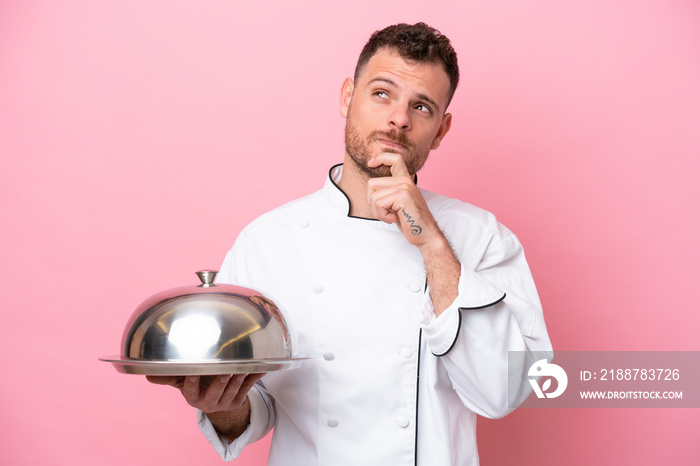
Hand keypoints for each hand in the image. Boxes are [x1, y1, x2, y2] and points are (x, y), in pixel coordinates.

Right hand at [146, 373, 264, 413]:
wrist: (215, 400)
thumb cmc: (197, 385)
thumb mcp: (182, 382)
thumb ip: (169, 376)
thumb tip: (145, 373)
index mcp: (193, 398)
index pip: (190, 391)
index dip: (192, 382)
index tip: (193, 372)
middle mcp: (209, 403)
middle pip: (215, 394)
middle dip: (220, 383)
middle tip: (225, 371)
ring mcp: (225, 403)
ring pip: (233, 392)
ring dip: (239, 380)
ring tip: (242, 368)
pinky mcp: (239, 401)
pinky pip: (248, 389)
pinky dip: (254, 378)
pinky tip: (261, 367)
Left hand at [366, 152, 460, 313]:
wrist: (425, 234)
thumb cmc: (410, 221)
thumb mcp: (397, 203)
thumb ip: (389, 191)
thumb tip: (370, 186)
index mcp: (405, 180)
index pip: (394, 159)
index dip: (380, 158)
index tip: (371, 163)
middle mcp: (405, 180)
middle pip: (371, 184)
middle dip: (372, 202)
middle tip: (386, 212)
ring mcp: (404, 186)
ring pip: (373, 196)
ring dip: (378, 212)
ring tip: (392, 216)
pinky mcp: (403, 195)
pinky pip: (379, 204)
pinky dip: (382, 216)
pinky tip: (395, 219)